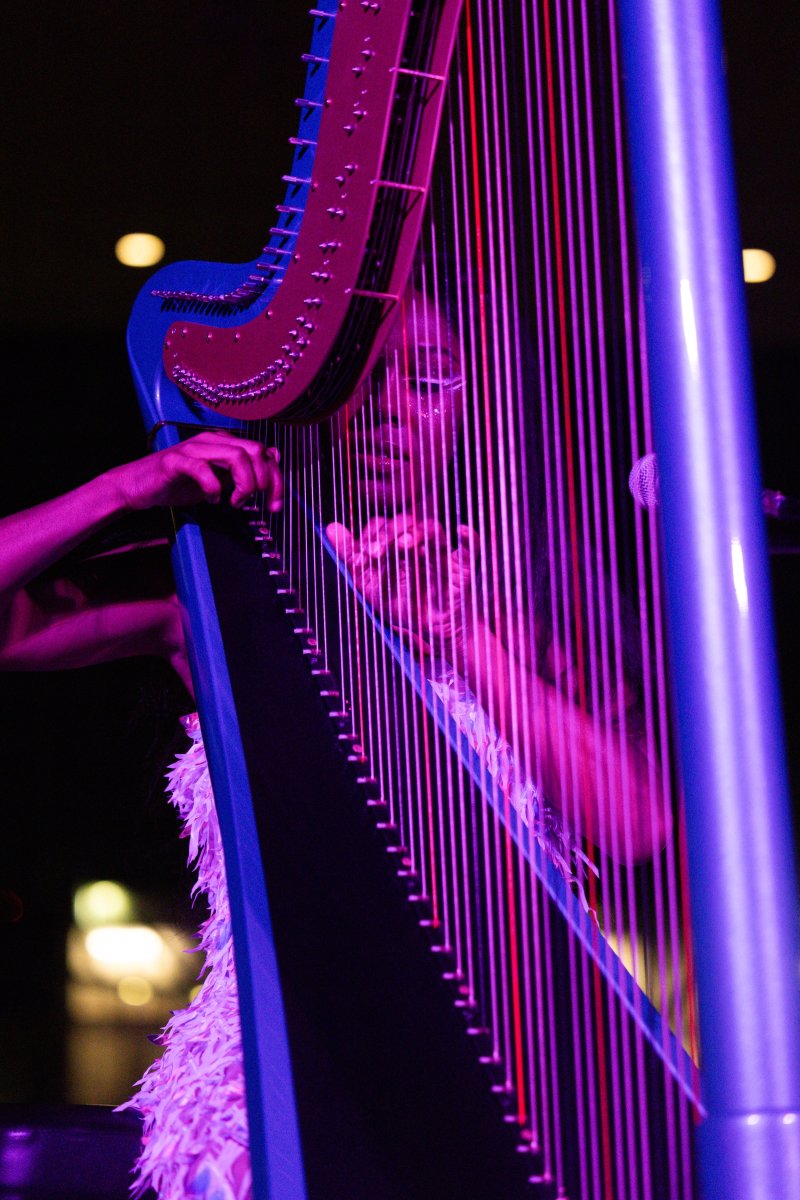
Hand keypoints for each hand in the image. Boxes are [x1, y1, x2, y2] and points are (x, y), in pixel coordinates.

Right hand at [105, 431, 282, 513]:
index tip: (276, 505)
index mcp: (224, 444)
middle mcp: (212, 440)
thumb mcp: (219, 479)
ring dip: (243, 483)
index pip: (262, 453)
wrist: (138, 486)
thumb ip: (243, 471)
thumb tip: (273, 458)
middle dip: (264, 481)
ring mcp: (193, 449)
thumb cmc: (178, 484)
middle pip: (254, 451)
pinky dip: (213, 487)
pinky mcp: (175, 461)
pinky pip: (202, 469)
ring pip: (235, 456)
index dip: (276, 480)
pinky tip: (212, 500)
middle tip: (256, 503)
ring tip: (235, 502)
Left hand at [325, 515, 478, 659]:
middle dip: (388, 533)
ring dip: (418, 533)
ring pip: (432, 530)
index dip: (369, 535)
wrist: (430, 634)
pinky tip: (462, 531)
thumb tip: (330, 527)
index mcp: (395, 545)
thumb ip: (351, 557)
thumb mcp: (370, 585)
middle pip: (405, 522)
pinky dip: (470, 538)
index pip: (382, 525)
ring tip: (405, 546)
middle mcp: (418, 544)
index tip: (360, 558)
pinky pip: (471, 548)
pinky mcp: (463, 568)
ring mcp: (440, 553)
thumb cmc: (403, 606)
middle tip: (374, 553)